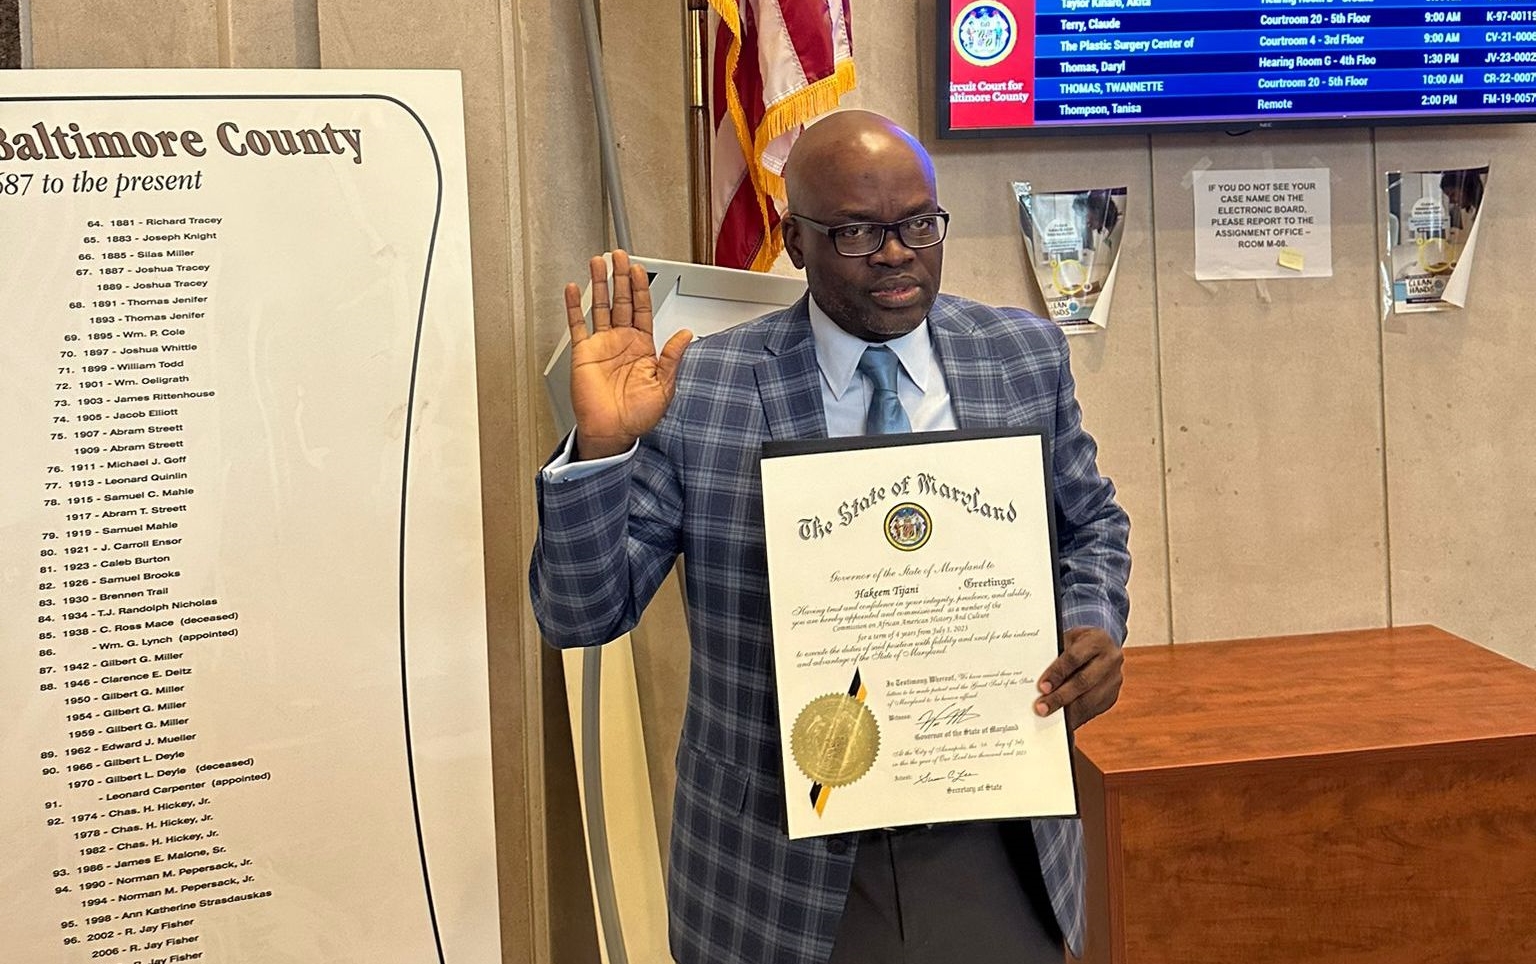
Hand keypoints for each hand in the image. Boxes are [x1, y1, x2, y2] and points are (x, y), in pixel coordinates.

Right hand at [565, 250, 692, 459]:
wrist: (612, 432)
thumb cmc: (637, 415)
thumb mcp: (664, 386)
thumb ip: (672, 358)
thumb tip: (685, 334)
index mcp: (643, 347)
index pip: (642, 309)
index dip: (640, 288)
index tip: (638, 269)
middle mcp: (621, 342)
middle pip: (621, 301)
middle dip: (621, 277)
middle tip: (619, 255)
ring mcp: (602, 345)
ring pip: (600, 306)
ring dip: (599, 284)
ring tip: (598, 262)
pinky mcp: (583, 353)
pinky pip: (577, 325)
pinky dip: (574, 307)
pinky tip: (572, 290)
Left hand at [1033, 626, 1122, 730]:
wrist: (1102, 647)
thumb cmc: (1078, 643)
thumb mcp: (1068, 639)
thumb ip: (1055, 654)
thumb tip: (1034, 676)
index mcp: (1098, 640)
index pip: (1074, 657)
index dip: (1057, 673)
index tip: (1042, 687)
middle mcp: (1110, 659)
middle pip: (1083, 682)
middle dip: (1060, 697)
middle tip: (1041, 708)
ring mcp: (1114, 679)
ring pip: (1089, 700)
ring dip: (1067, 712)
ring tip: (1048, 718)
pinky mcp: (1112, 696)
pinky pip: (1092, 710)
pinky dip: (1075, 717)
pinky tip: (1061, 721)